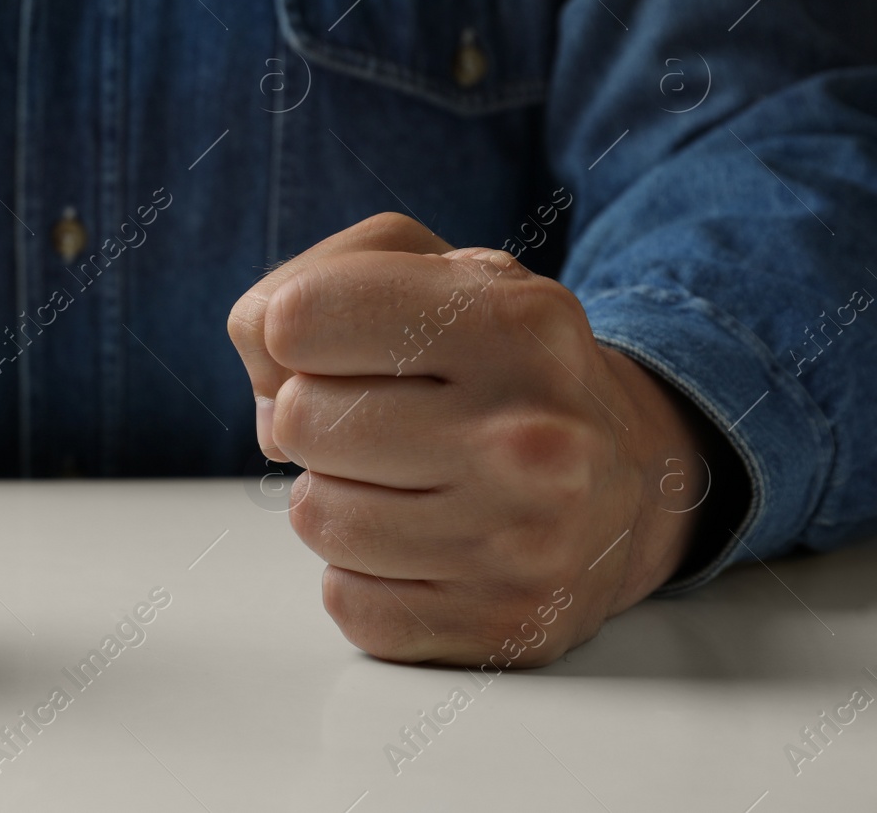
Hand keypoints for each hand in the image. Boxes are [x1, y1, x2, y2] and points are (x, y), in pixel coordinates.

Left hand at [227, 212, 714, 666]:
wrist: (633, 480)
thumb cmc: (497, 366)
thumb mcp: (429, 274)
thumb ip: (309, 285)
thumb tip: (266, 393)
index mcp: (514, 322)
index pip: (297, 320)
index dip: (296, 333)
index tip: (349, 347)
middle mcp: (530, 437)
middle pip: (297, 419)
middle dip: (320, 417)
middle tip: (388, 421)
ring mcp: (522, 542)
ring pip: (314, 516)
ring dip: (339, 497)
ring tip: (411, 481)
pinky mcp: (500, 627)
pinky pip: (347, 600)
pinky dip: (366, 574)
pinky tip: (427, 544)